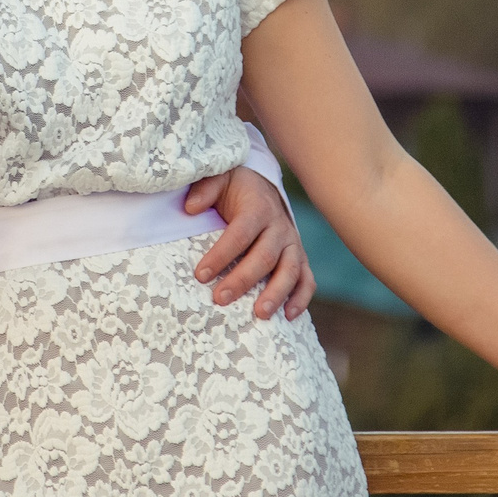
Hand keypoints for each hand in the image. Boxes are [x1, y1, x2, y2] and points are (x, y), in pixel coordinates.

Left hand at [185, 166, 314, 320]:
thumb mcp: (220, 179)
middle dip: (242, 280)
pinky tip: (289, 317)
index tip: (200, 275)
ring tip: (259, 314)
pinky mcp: (300, 258)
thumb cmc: (235, 190)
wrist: (263, 189)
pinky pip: (307, 280)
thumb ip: (206, 188)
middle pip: (264, 256)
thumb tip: (191, 208)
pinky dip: (301, 298)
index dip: (221, 255)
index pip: (240, 234)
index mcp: (258, 208)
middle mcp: (279, 227)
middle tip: (220, 299)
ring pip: (290, 270)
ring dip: (276, 293)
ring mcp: (293, 244)